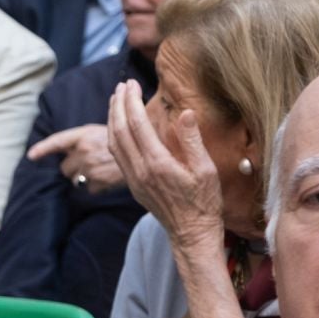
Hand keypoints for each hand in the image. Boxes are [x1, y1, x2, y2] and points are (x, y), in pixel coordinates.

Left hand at [26, 124, 124, 191]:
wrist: (146, 153)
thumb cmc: (128, 140)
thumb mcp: (106, 130)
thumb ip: (86, 138)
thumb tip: (69, 145)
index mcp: (84, 135)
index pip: (57, 141)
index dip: (43, 149)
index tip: (31, 156)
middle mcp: (83, 151)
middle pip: (65, 167)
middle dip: (73, 168)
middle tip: (89, 164)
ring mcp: (89, 168)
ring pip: (75, 179)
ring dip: (83, 178)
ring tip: (100, 171)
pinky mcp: (96, 184)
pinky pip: (88, 189)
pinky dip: (95, 187)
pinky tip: (107, 179)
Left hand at [105, 79, 225, 266]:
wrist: (191, 233)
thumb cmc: (204, 202)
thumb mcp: (206, 169)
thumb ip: (193, 140)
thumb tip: (185, 112)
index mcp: (157, 164)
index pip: (137, 125)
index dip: (131, 101)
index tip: (132, 84)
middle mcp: (140, 171)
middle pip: (119, 131)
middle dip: (118, 105)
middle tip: (121, 85)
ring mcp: (133, 179)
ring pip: (114, 143)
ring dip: (112, 119)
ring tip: (115, 99)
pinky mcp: (133, 185)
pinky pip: (117, 156)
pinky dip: (114, 135)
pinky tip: (118, 126)